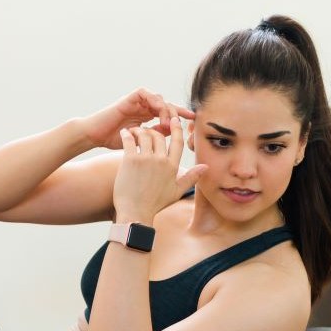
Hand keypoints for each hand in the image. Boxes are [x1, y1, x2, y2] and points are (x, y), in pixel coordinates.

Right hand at [79, 88, 196, 149]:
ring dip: (166, 109)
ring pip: (159, 99)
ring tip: (168, 122)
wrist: (94, 136)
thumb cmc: (113, 141)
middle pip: (167, 105)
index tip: (193, 122)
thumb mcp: (139, 142)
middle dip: (178, 111)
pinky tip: (159, 112)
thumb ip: (154, 138)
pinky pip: (146, 93)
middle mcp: (143, 108)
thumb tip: (172, 138)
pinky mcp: (129, 99)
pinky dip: (154, 100)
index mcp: (147, 118)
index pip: (168, 115)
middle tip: (186, 120)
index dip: (181, 117)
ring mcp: (136, 103)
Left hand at [112, 104, 208, 225]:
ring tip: (133, 131)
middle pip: (159, 135)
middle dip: (153, 130)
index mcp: (172, 166)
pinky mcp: (131, 160)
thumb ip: (191, 177)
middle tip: (146, 131)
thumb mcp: (177, 190)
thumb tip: (206, 167)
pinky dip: (126, 134)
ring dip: (139, 130)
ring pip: (144, 134)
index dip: (176, 128)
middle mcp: (161, 161)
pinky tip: (124, 133)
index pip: (177, 141)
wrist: (135, 212)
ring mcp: (146, 160)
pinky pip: (129, 140)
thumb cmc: (155, 203)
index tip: (174, 119)